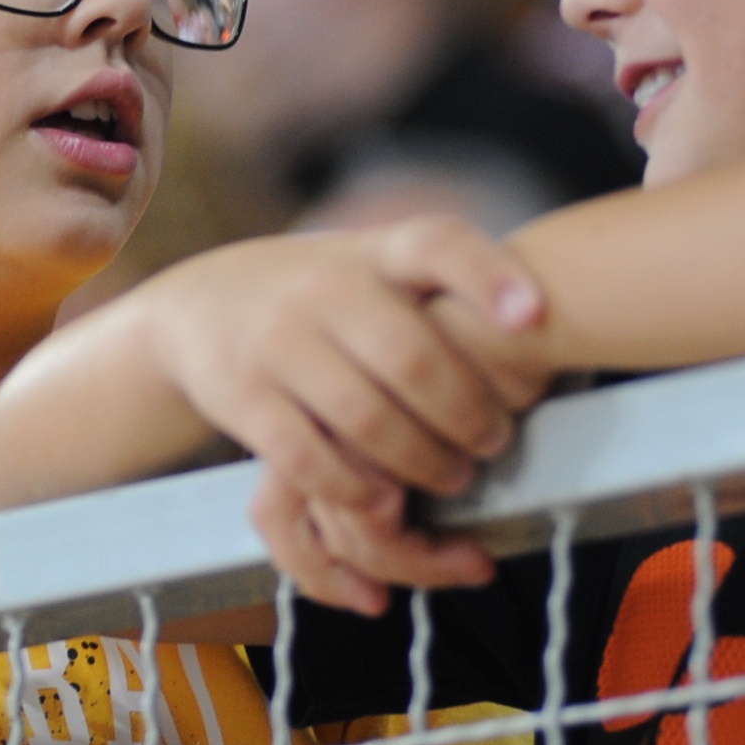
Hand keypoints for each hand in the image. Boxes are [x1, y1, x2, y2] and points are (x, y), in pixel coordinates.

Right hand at [138, 219, 547, 511]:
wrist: (198, 305)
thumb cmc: (323, 294)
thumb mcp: (374, 263)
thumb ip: (442, 280)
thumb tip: (546, 319)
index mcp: (374, 250)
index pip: (437, 244)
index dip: (488, 277)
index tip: (533, 316)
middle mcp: (324, 286)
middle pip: (412, 356)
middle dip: (467, 412)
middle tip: (495, 442)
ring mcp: (277, 340)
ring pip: (365, 417)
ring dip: (422, 460)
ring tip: (454, 477)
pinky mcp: (242, 396)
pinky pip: (308, 456)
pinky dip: (355, 486)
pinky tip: (387, 500)